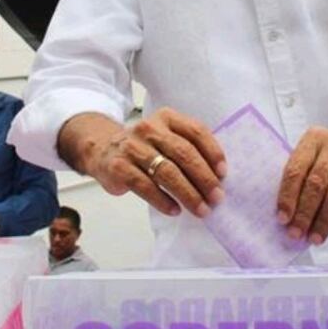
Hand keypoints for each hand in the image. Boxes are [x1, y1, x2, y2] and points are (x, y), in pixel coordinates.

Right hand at [80, 108, 225, 217]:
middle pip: (183, 153)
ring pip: (166, 171)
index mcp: (167, 117)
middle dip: (204, 178)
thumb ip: (189, 148)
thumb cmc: (146, 148)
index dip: (213, 153)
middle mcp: (149, 128)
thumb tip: (217, 176)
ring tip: (201, 209)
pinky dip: (162, 200)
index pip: (196, 132)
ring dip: (187, 193)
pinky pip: (145, 186)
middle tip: (216, 198)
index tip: (223, 174)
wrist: (104, 149)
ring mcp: (132, 147)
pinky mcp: (118, 166)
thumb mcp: (166, 137)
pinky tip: (175, 210)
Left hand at [276, 127, 327, 244]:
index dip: (288, 196)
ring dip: (325, 220)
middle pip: (317, 183)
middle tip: (298, 233)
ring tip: (316, 237)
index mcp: (314, 138)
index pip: (297, 169)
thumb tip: (288, 215)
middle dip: (305, 213)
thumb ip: (299, 178)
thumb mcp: (312, 156)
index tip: (283, 219)